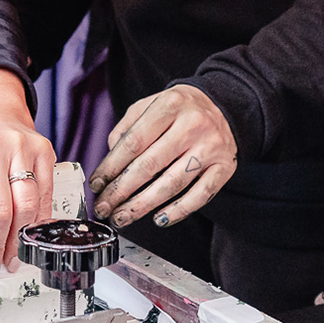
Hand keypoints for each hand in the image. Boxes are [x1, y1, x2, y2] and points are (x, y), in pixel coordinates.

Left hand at [90, 85, 236, 229]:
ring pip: (172, 184)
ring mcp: (210, 148)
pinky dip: (178, 211)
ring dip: (143, 206)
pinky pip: (200, 195)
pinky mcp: (224, 167)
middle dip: (121, 191)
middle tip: (104, 207)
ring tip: (123, 217)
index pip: (134, 142)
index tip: (96, 184)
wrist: (227, 106)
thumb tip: (110, 161)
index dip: (111, 167)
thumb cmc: (182, 109)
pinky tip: (158, 219)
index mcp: (170, 105)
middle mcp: (192, 125)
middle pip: (150, 165)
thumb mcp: (152, 103)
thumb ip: (128, 128)